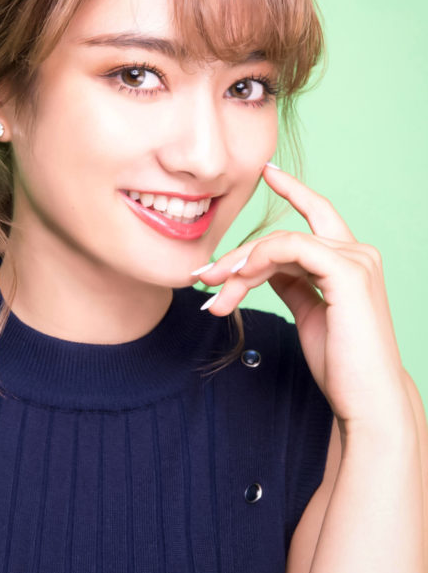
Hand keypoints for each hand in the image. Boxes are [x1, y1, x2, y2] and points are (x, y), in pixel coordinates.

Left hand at [193, 163, 409, 431]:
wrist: (366, 399)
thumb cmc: (341, 361)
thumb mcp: (309, 312)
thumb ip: (293, 283)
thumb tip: (267, 266)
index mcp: (350, 260)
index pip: (318, 213)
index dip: (294, 190)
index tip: (268, 172)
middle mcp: (357, 252)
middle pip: (285, 234)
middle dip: (240, 254)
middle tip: (206, 274)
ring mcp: (355, 259)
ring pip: (281, 242)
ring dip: (240, 265)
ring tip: (216, 289)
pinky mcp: (348, 271)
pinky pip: (291, 247)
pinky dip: (259, 259)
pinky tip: (240, 279)